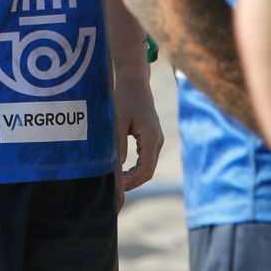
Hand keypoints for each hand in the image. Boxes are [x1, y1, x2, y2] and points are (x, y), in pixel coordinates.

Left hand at [113, 64, 163, 198]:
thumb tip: (114, 168)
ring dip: (134, 177)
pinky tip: (120, 172)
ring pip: (148, 166)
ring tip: (116, 184)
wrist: (134, 79)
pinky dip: (135, 168)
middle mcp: (157, 140)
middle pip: (148, 171)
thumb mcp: (117, 121)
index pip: (145, 170)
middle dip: (132, 183)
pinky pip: (146, 159)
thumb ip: (117, 144)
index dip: (131, 182)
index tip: (116, 188)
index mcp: (151, 137)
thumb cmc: (124, 96)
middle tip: (114, 190)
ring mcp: (156, 139)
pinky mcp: (151, 137)